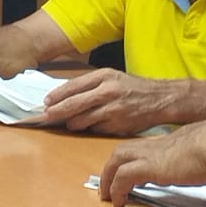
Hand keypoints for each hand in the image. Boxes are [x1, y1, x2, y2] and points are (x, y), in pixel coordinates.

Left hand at [42, 69, 175, 135]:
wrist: (160, 99)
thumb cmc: (133, 88)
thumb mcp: (112, 78)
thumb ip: (90, 85)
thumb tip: (64, 96)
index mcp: (104, 76)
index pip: (73, 86)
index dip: (57, 96)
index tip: (45, 102)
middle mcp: (107, 91)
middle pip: (73, 104)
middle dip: (56, 112)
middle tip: (46, 117)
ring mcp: (112, 110)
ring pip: (81, 120)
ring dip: (72, 123)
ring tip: (71, 122)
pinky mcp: (117, 125)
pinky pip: (95, 129)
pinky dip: (91, 128)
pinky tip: (94, 125)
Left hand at [98, 114, 205, 206]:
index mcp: (178, 141)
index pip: (150, 149)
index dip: (140, 160)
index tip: (136, 175)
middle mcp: (162, 144)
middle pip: (127, 148)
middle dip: (114, 166)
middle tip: (108, 184)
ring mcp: (154, 153)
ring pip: (118, 158)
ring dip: (108, 176)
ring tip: (106, 196)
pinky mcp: (150, 166)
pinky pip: (123, 177)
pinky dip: (116, 189)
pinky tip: (118, 203)